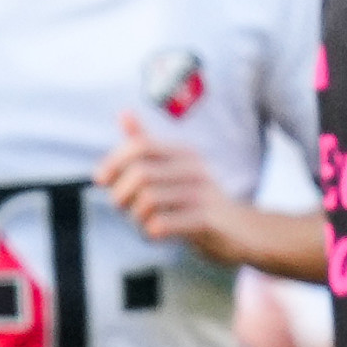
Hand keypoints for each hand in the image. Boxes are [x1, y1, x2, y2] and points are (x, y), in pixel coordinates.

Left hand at [93, 117, 246, 258]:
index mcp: (183, 153)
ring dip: (136, 217)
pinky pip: (163, 224)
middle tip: (125, 209)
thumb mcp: (174, 168)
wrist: (244, 232)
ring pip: (148, 200)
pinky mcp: (207, 220)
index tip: (102, 181)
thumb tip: (123, 112)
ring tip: (144, 223)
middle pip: (140, 174)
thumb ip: (147, 144)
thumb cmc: (199, 201)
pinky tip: (156, 234)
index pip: (140, 146)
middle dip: (121, 195)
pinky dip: (151, 232)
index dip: (114, 162)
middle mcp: (194, 169)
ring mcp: (202, 194)